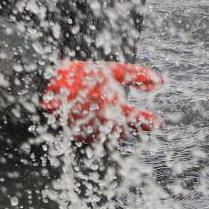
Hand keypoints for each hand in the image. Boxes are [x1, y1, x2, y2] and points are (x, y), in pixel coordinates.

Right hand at [41, 60, 163, 142]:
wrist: (48, 87)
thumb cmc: (82, 75)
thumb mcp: (112, 70)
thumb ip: (137, 75)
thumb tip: (160, 82)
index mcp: (114, 108)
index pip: (140, 121)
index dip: (151, 123)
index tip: (158, 122)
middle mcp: (103, 125)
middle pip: (127, 131)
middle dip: (133, 124)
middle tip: (137, 118)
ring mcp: (91, 133)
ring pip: (113, 136)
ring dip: (119, 128)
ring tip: (115, 115)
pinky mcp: (80, 137)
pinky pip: (98, 137)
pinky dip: (103, 129)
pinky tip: (99, 118)